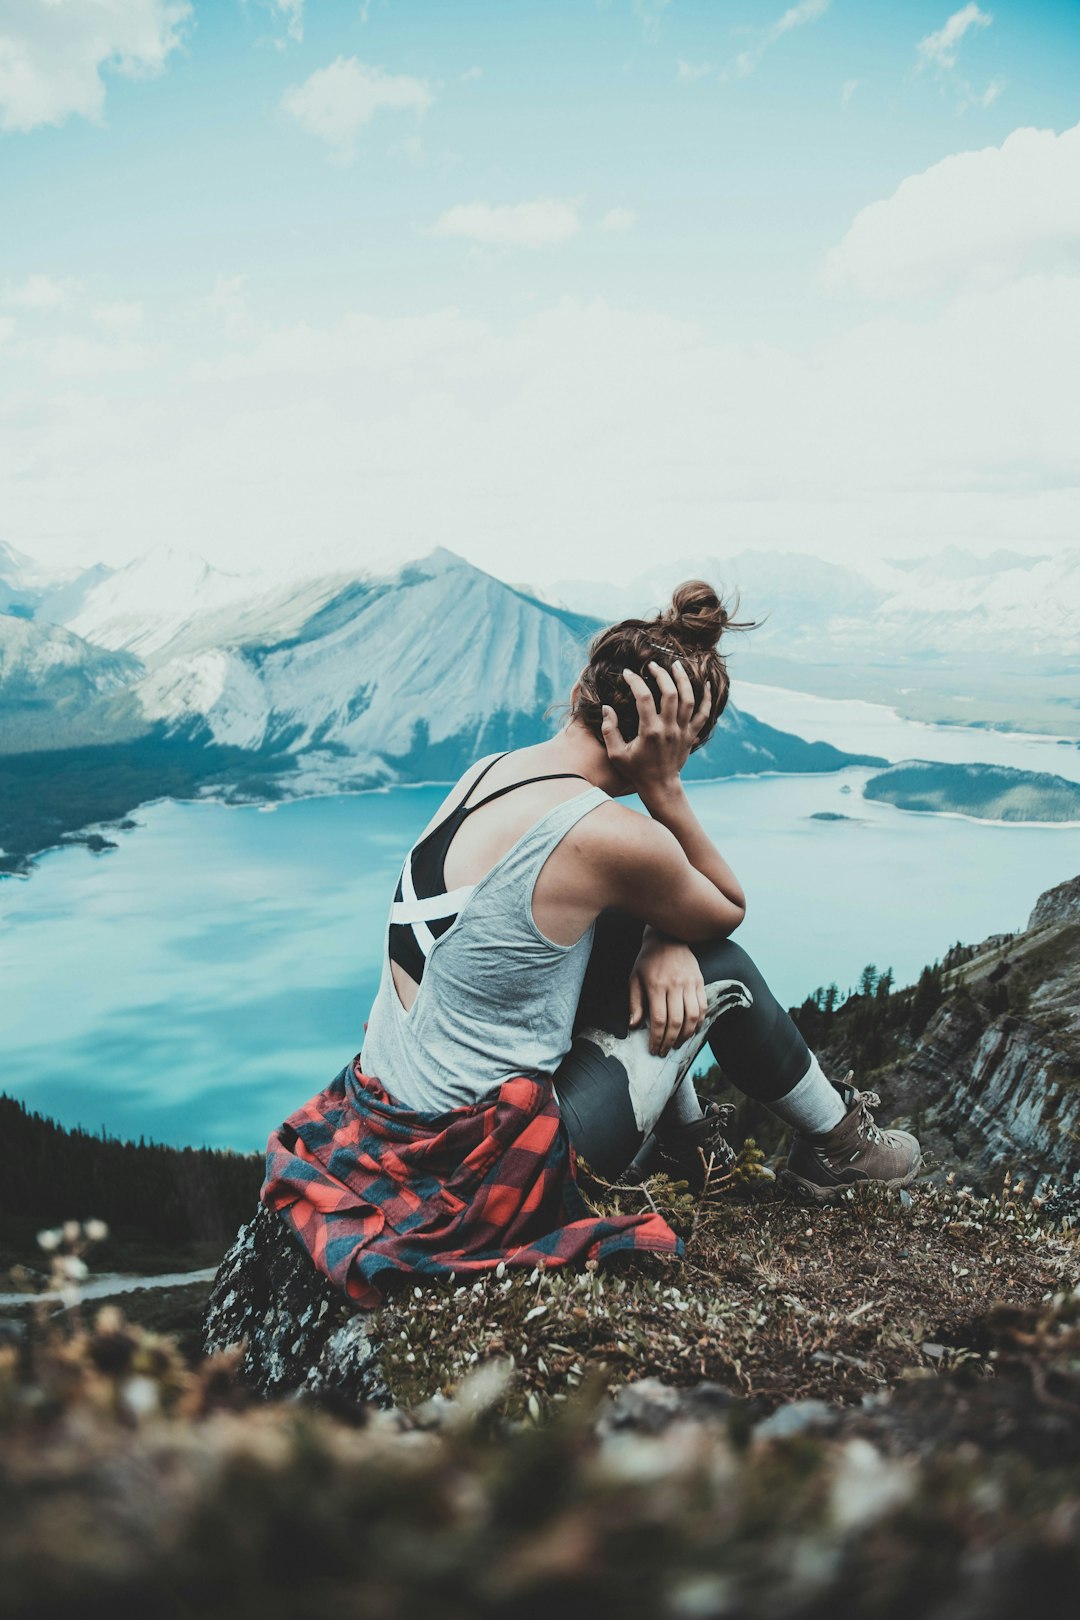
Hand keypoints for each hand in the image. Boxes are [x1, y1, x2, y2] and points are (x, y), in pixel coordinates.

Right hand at [600, 660, 711, 798]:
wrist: (660, 786)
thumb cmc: (636, 770)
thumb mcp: (616, 753)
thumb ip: (609, 730)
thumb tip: (607, 707)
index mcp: (649, 731)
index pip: (644, 698)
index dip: (635, 681)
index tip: (628, 673)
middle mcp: (668, 729)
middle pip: (670, 693)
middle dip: (662, 675)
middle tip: (653, 665)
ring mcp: (682, 732)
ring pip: (689, 699)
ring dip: (683, 680)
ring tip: (676, 665)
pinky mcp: (691, 735)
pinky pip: (703, 714)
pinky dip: (706, 698)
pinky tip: (706, 683)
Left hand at [629, 932, 708, 1057]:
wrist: (667, 938)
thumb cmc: (647, 961)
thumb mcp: (634, 979)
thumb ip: (635, 1003)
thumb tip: (634, 1026)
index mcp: (656, 986)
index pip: (659, 1020)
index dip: (657, 1038)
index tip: (653, 1049)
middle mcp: (675, 985)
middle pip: (676, 1022)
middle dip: (670, 1041)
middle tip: (664, 1051)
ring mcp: (690, 983)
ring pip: (692, 1017)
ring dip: (686, 1035)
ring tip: (677, 1044)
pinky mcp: (699, 982)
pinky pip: (703, 1007)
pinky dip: (698, 1023)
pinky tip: (691, 1030)